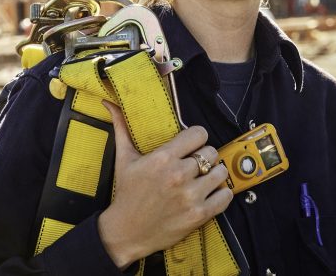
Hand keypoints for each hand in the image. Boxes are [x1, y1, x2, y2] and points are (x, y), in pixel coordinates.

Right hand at [98, 100, 232, 269]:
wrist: (126, 231)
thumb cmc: (126, 193)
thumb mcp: (123, 158)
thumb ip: (121, 128)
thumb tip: (109, 103)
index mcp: (162, 158)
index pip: (198, 134)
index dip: (197, 137)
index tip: (192, 144)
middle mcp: (178, 175)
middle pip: (211, 152)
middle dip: (205, 156)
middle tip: (197, 163)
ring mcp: (190, 196)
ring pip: (221, 172)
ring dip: (215, 174)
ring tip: (205, 177)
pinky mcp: (198, 215)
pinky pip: (225, 197)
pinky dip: (223, 193)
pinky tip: (212, 192)